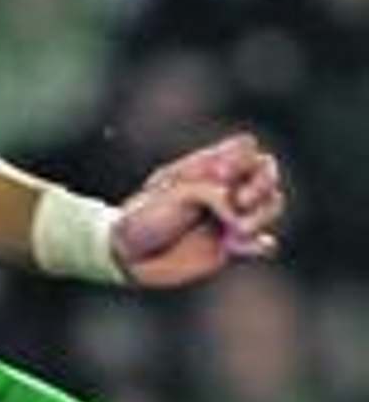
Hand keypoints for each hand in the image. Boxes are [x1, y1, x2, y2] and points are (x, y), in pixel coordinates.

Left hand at [111, 133, 283, 287]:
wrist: (129, 255)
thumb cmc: (144, 216)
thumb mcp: (176, 194)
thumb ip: (214, 194)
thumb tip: (242, 216)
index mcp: (206, 166)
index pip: (246, 147)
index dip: (241, 158)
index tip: (217, 174)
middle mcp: (223, 187)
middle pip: (267, 172)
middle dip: (262, 185)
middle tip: (240, 201)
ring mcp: (230, 215)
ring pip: (271, 205)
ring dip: (261, 215)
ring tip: (236, 230)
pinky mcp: (232, 245)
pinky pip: (262, 243)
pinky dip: (261, 244)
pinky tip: (247, 247)